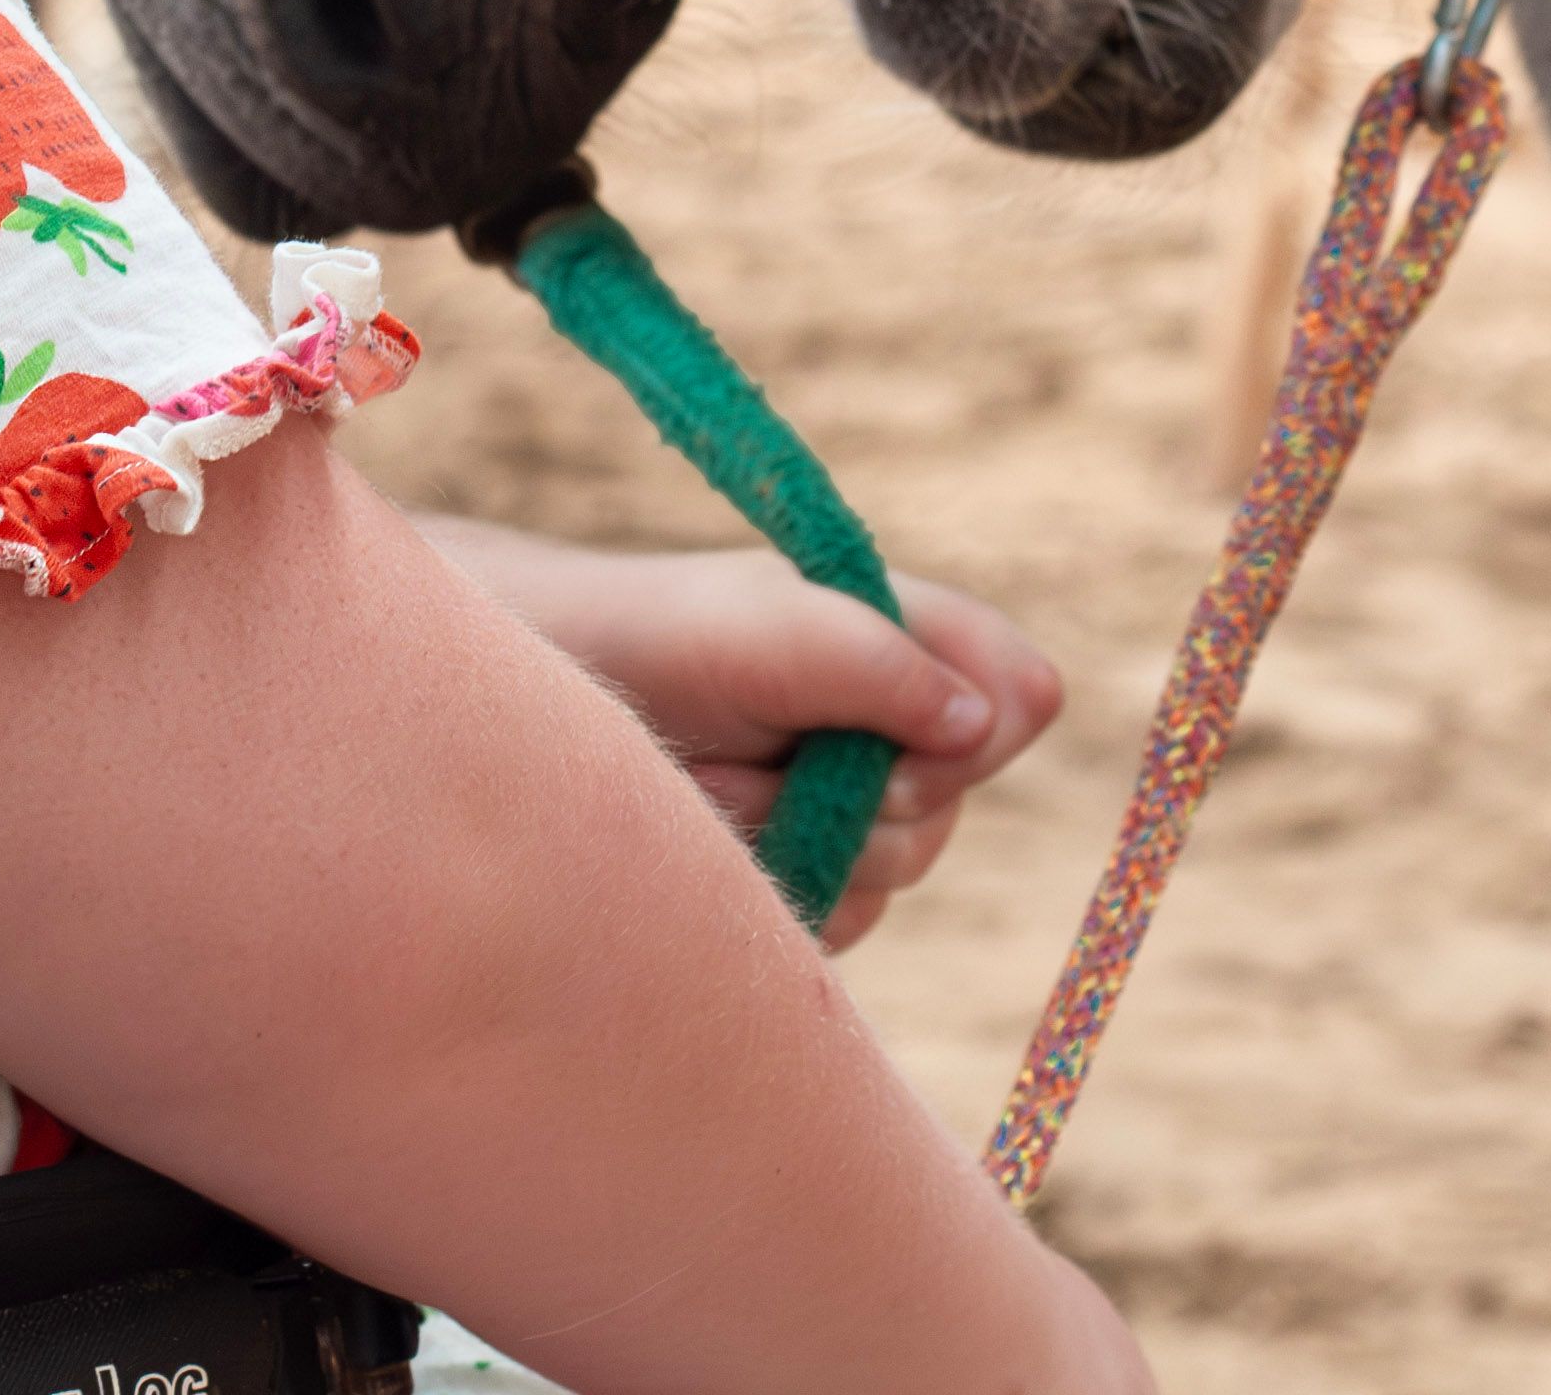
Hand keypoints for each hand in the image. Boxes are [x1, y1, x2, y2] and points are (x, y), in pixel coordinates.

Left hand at [410, 521, 1059, 946]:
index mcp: (892, 635)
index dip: (975, 718)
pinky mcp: (806, 887)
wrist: (540, 726)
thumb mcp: (757, 628)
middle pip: (950, 800)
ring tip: (713, 773)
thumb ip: (872, 662)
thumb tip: (988, 719)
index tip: (911, 725)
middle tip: (763, 739)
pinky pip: (838, 922)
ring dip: (795, 830)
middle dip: (856, 784)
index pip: (1010, 688)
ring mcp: (847, 813)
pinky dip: (775, 884)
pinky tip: (712, 840)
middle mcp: (883, 725)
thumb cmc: (647, 639)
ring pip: (893, 870)